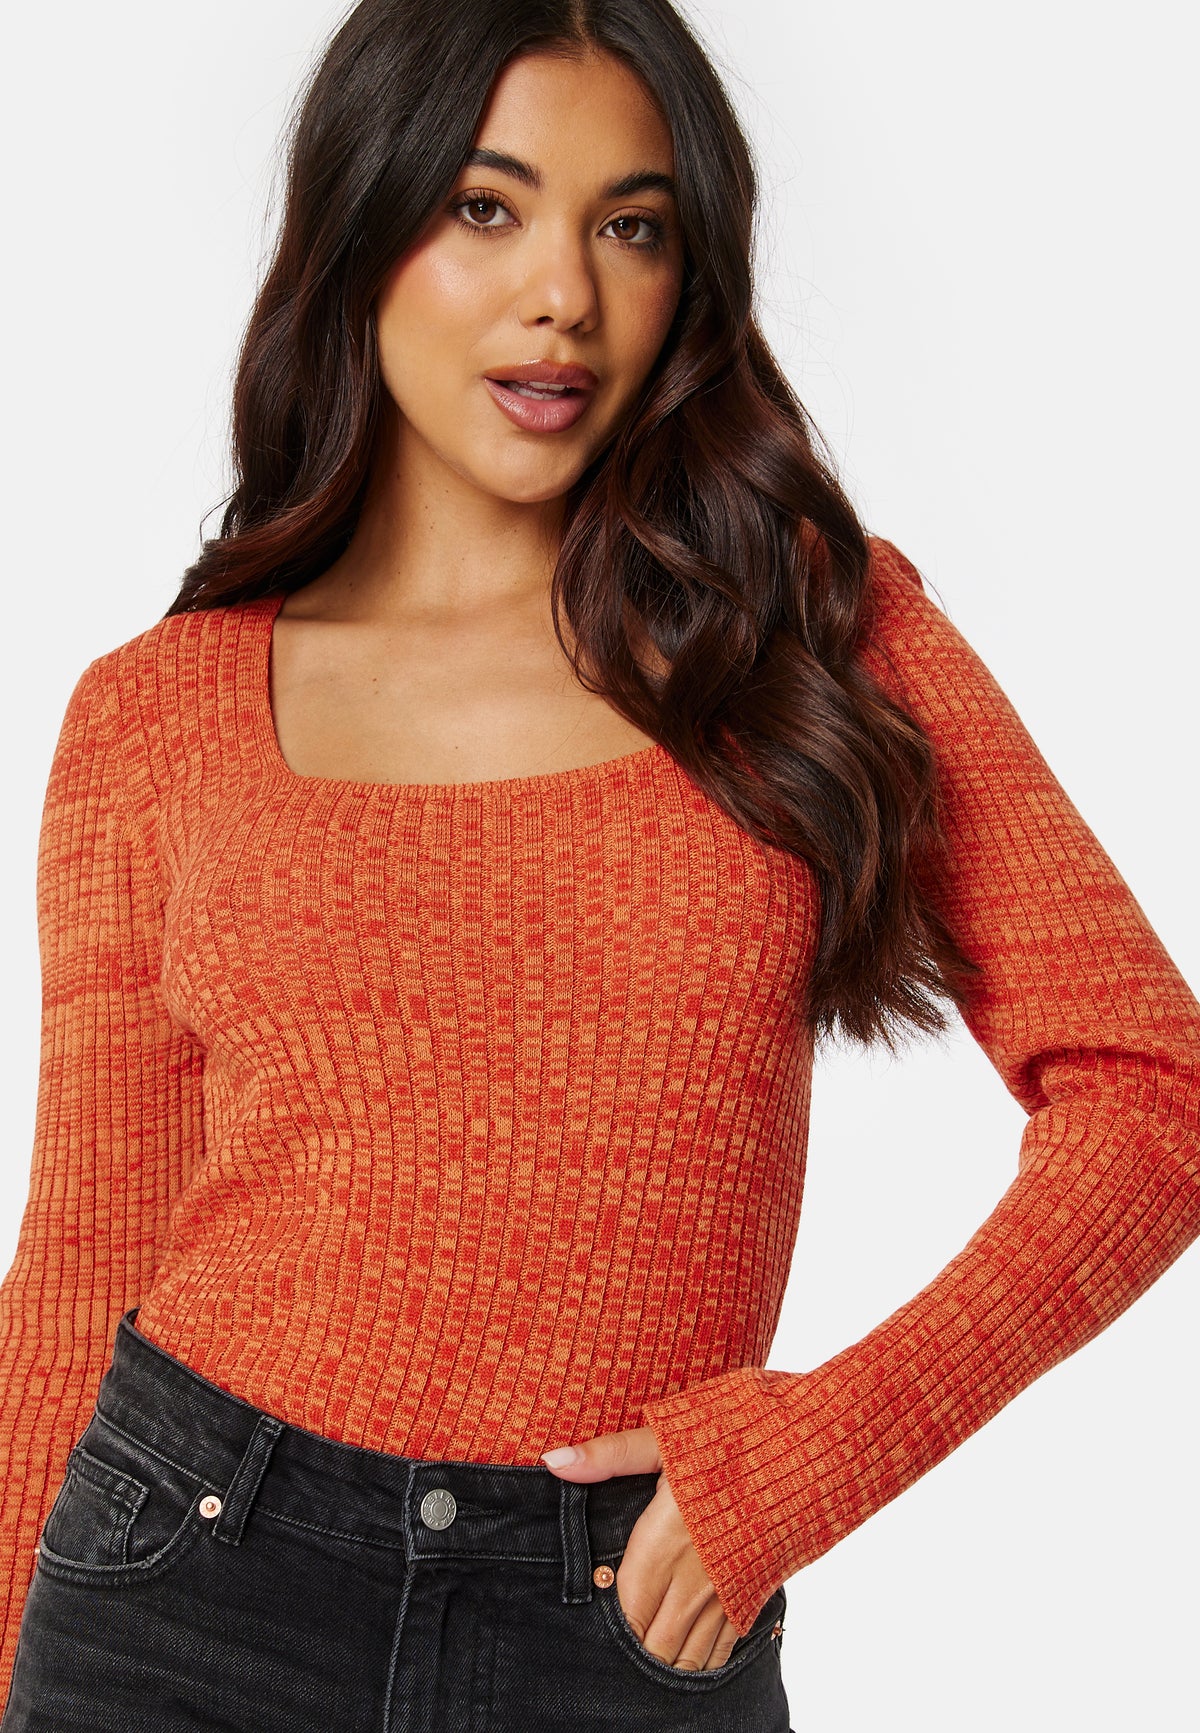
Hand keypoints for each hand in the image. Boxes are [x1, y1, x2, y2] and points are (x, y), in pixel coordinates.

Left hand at [540, 1425, 740, 1671]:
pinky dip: (702, 1664)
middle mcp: (693, 1582)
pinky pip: (724, 1650)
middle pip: (654, 1648)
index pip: (625, 1615)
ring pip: (689, 1659)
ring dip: (666, 1667)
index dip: (609, 1632)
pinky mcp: (751, 1595)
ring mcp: (725, 1594)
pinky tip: (688, 1662)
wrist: (800, 1452)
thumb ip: (608, 1456)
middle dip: (635, 1658)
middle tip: (614, 1664)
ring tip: (647, 1670)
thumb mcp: (663, 1440)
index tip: (592, 1634)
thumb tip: (553, 1460)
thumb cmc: (727, 1442)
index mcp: (662, 1548)